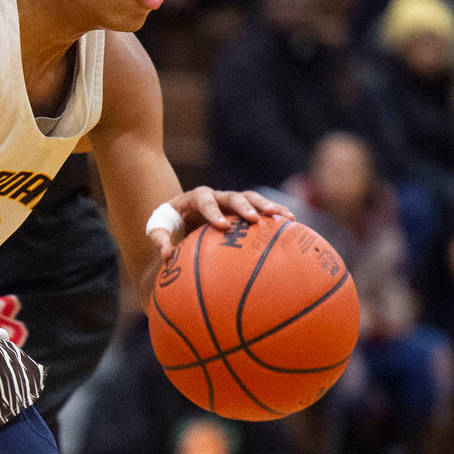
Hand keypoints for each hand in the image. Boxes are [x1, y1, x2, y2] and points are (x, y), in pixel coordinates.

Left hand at [146, 186, 290, 262]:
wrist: (180, 213)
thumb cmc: (170, 223)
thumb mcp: (159, 229)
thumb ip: (160, 240)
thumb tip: (167, 258)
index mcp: (195, 198)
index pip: (204, 200)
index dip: (213, 211)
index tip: (222, 226)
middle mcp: (216, 196)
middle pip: (233, 196)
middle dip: (245, 206)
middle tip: (255, 219)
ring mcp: (231, 202)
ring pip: (252, 199)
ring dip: (268, 207)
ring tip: (285, 217)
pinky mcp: (242, 209)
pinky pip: (261, 210)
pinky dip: (276, 216)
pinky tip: (293, 226)